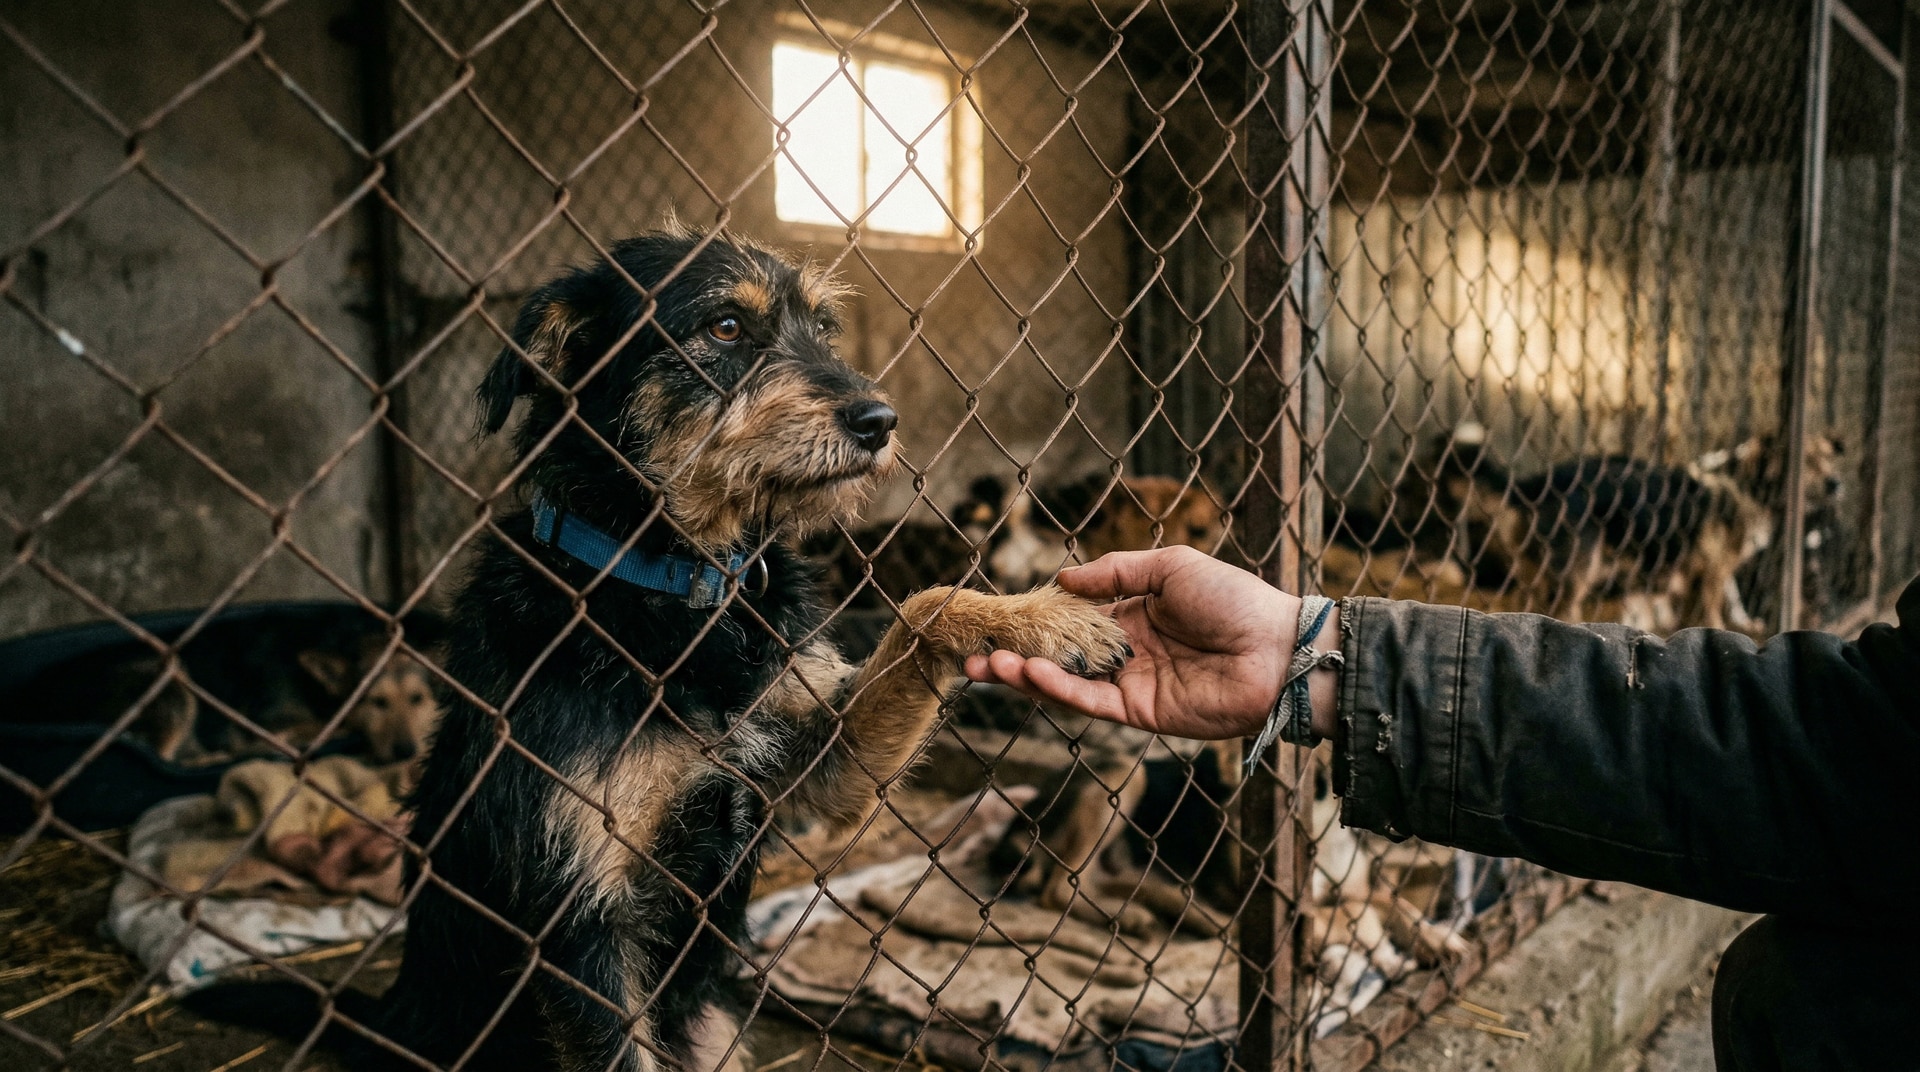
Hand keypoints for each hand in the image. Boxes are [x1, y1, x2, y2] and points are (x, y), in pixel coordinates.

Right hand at [964, 546, 1304, 739]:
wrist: (1278, 649)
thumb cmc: (1234, 599)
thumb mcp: (1171, 566)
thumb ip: (1115, 572)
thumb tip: (1063, 577)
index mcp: (1133, 615)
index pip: (1071, 621)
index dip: (1034, 620)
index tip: (997, 617)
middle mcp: (1126, 653)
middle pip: (1059, 657)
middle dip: (1015, 656)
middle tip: (973, 654)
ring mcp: (1130, 685)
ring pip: (1067, 684)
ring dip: (1026, 676)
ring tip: (989, 664)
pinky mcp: (1141, 714)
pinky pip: (1091, 704)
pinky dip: (1059, 691)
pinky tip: (1031, 675)